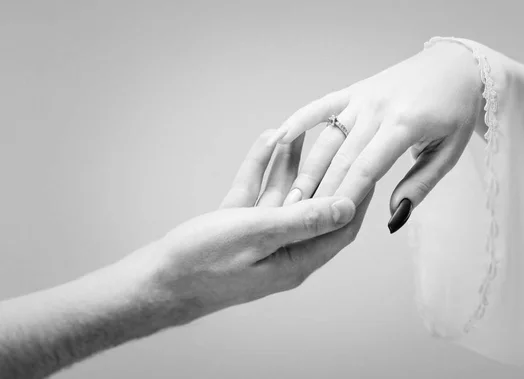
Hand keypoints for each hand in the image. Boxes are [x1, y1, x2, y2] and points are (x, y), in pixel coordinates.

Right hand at [128, 130, 372, 325]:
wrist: (154, 280)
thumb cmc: (202, 263)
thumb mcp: (256, 236)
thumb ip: (302, 221)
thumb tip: (346, 208)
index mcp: (295, 260)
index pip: (339, 226)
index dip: (356, 194)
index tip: (368, 162)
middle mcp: (283, 249)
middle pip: (313, 204)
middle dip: (326, 168)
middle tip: (338, 135)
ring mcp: (260, 237)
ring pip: (284, 193)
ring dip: (293, 162)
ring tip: (305, 128)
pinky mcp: (238, 225)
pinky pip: (257, 191)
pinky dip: (262, 168)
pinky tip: (269, 141)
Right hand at [275, 42, 482, 231]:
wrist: (455, 67)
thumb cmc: (454, 113)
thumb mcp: (449, 152)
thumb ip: (420, 184)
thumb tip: (395, 215)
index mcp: (405, 125)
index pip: (366, 169)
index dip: (344, 196)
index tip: (325, 221)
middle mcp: (378, 109)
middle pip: (341, 158)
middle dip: (319, 190)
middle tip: (296, 217)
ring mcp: (362, 97)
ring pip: (327, 138)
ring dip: (307, 168)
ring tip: (289, 195)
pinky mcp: (353, 90)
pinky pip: (321, 106)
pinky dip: (299, 120)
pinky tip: (280, 137)